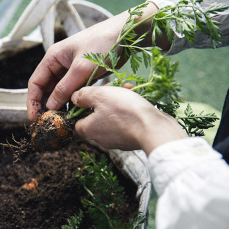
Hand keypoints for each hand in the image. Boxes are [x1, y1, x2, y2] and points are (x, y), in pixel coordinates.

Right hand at [27, 2, 165, 122]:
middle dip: (45, 106)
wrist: (127, 33)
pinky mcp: (83, 74)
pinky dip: (71, 101)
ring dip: (58, 105)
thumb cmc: (103, 43)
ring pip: (59, 91)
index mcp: (53, 57)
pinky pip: (72, 91)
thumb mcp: (82, 67)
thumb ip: (65, 88)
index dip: (33, 101)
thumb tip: (51, 106)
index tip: (35, 118)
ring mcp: (71, 69)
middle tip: (47, 123)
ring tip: (59, 121)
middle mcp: (59, 64)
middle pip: (46, 88)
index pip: (36, 82)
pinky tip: (73, 113)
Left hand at [71, 85, 186, 155]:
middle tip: (113, 87)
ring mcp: (116, 140)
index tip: (91, 94)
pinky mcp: (131, 138)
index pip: (77, 120)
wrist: (154, 128)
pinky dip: (128, 110)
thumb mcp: (99, 96)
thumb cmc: (125, 111)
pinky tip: (136, 99)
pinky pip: (125, 122)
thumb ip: (83, 96)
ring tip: (127, 89)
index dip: (82, 106)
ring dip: (117, 101)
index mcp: (89, 130)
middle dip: (104, 99)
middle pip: (95, 116)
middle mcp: (100, 138)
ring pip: (111, 117)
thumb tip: (75, 98)